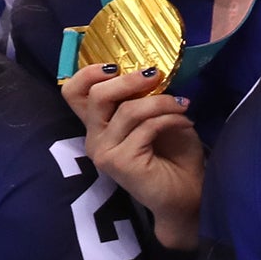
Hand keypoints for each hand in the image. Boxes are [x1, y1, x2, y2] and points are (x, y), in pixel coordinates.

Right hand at [59, 65, 204, 249]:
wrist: (188, 194)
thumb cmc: (174, 154)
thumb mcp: (155, 115)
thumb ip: (141, 96)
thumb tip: (148, 69)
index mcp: (98, 125)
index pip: (73, 93)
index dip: (88, 73)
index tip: (117, 65)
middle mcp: (94, 139)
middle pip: (96, 96)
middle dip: (129, 80)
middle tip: (157, 76)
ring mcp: (104, 153)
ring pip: (127, 110)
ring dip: (161, 102)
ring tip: (182, 107)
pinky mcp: (120, 163)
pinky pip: (145, 127)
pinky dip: (169, 119)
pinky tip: (185, 123)